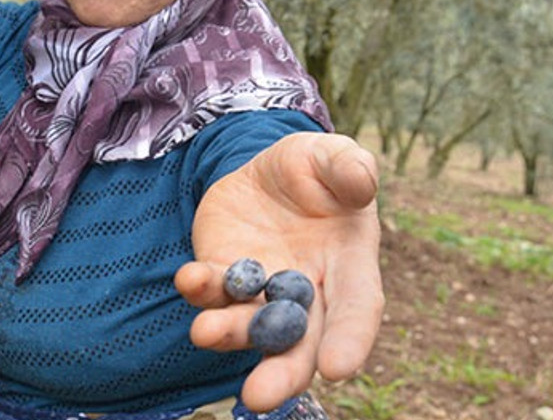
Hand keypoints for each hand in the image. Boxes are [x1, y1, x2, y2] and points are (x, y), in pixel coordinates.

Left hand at [175, 132, 382, 412]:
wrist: (265, 169)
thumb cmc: (315, 168)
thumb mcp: (333, 156)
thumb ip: (349, 168)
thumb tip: (363, 181)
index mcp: (351, 264)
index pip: (358, 308)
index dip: (352, 340)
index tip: (339, 369)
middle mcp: (310, 290)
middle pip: (301, 343)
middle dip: (282, 373)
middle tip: (260, 397)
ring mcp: (263, 290)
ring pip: (249, 326)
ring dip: (229, 334)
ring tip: (204, 333)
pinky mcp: (224, 275)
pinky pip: (213, 291)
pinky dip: (200, 290)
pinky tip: (189, 279)